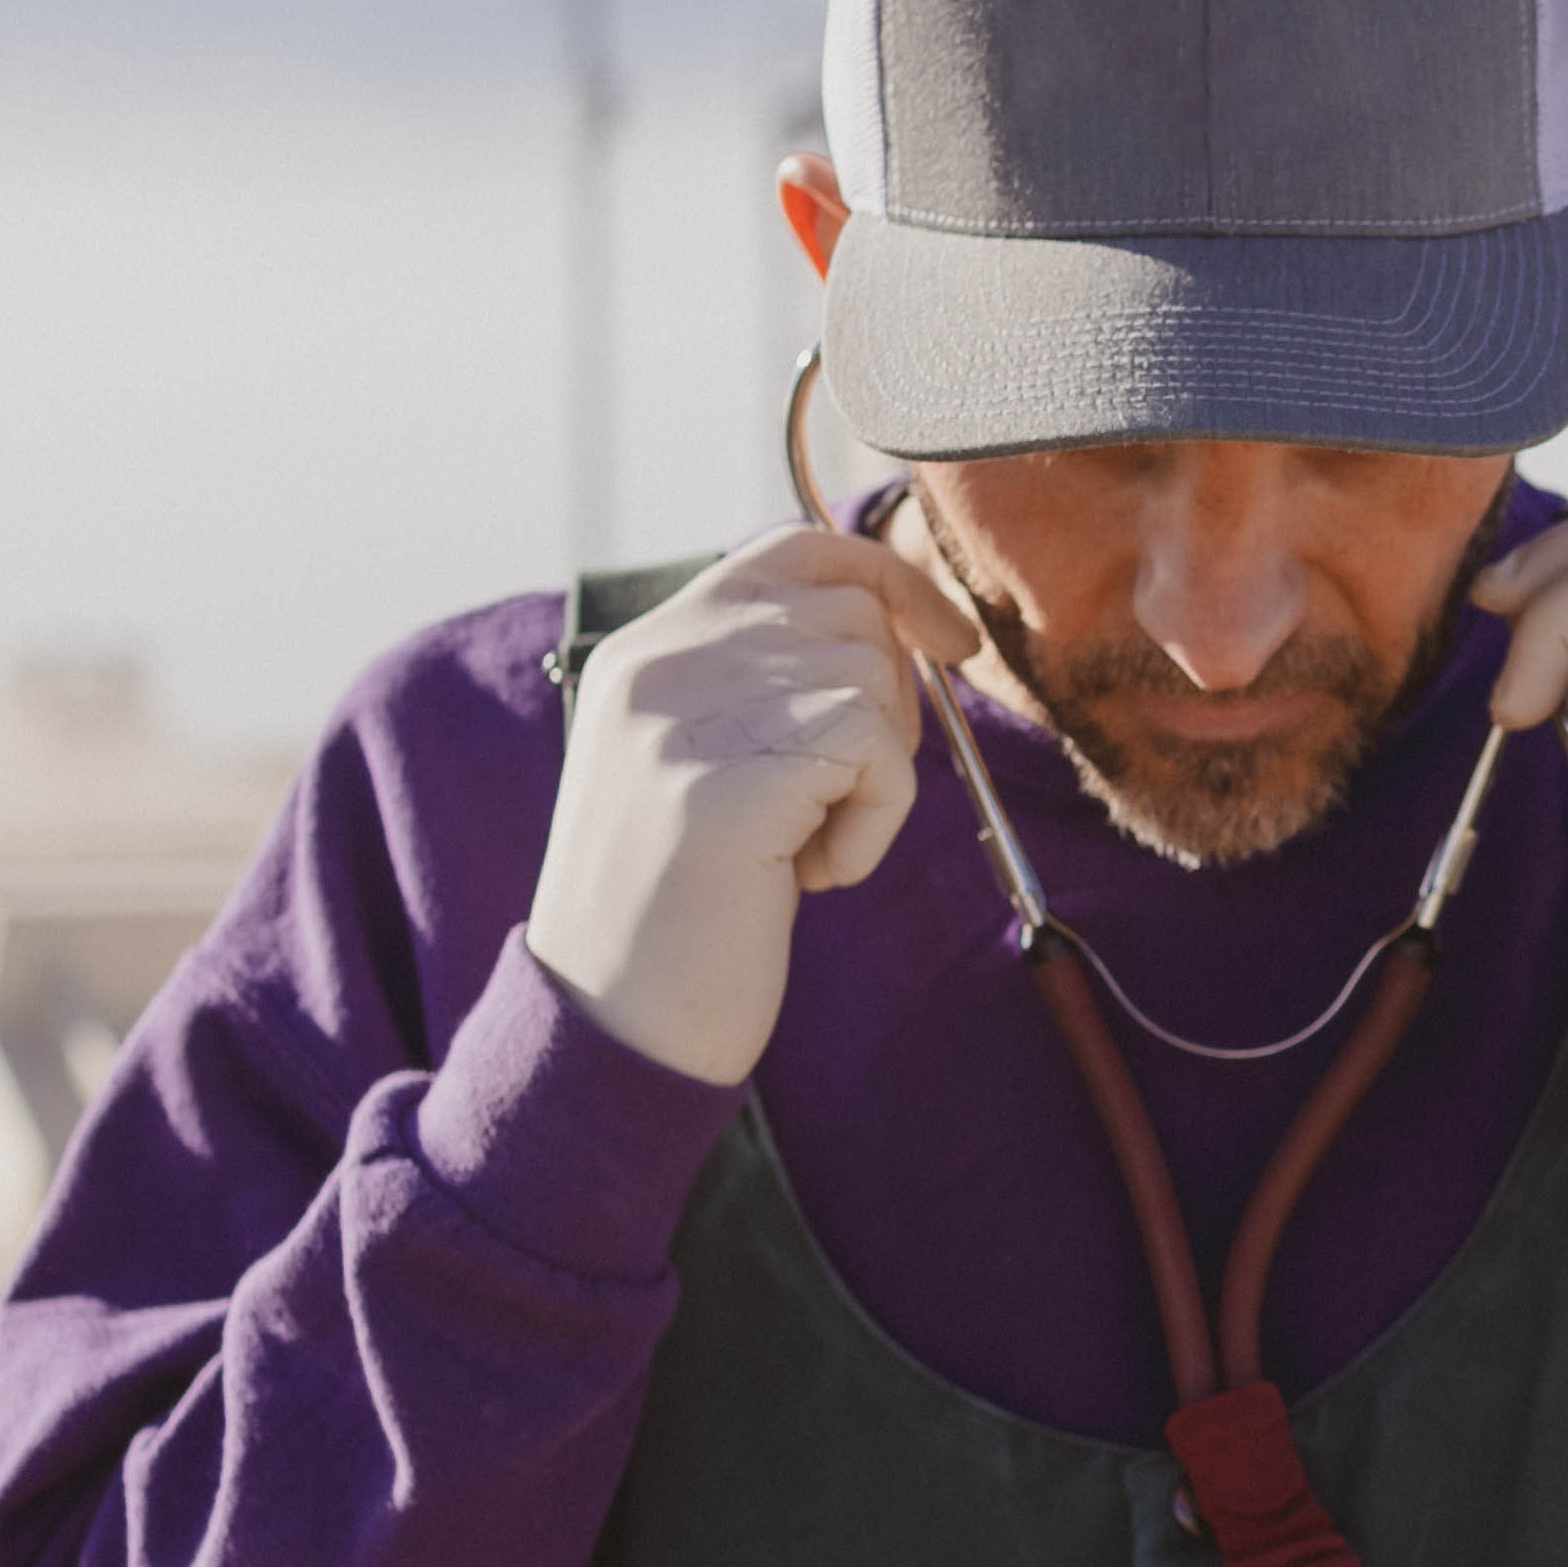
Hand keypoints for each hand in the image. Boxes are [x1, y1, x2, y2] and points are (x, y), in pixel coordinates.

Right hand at [525, 525, 983, 1085]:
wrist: (617, 1018)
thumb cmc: (683, 908)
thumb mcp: (704, 762)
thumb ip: (767, 686)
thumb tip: (902, 630)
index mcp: (648, 648)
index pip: (795, 548)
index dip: (888, 579)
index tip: (950, 642)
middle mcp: (660, 656)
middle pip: (853, 610)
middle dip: (893, 703)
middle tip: (841, 800)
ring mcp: (688, 707)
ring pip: (872, 678)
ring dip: (874, 777)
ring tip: (802, 847)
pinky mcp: (733, 771)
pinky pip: (877, 755)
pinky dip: (874, 824)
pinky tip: (809, 877)